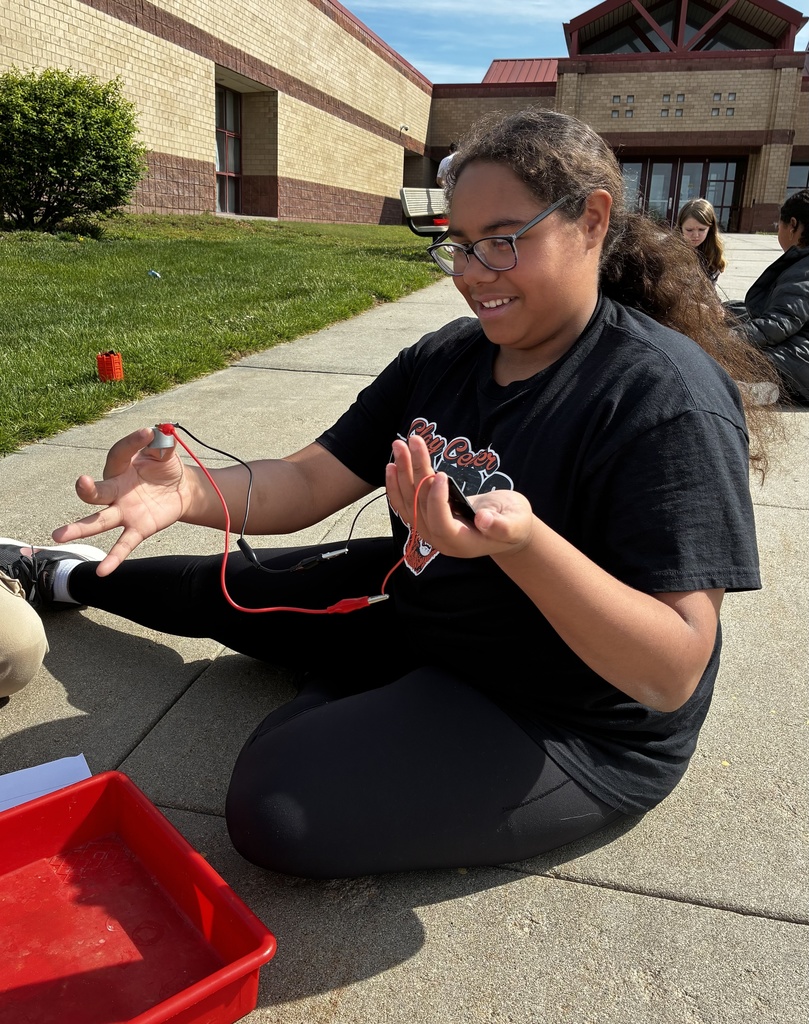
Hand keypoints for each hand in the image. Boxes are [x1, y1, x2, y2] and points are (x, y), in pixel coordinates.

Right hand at [51, 427, 190, 574]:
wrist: (181, 490)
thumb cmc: (165, 467)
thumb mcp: (165, 453)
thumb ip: (162, 446)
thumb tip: (161, 434)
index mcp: (122, 467)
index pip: (120, 454)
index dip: (132, 443)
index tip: (148, 433)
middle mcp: (116, 490)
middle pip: (97, 492)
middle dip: (87, 489)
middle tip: (81, 482)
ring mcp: (124, 511)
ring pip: (99, 521)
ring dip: (79, 528)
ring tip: (59, 536)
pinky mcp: (138, 528)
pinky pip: (123, 545)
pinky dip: (113, 559)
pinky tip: (102, 572)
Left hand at [386, 435, 535, 557]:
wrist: (506, 529)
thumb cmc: (514, 524)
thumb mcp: (515, 524)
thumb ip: (502, 526)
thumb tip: (484, 520)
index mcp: (461, 542)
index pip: (441, 522)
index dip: (438, 500)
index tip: (441, 475)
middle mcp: (439, 539)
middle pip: (420, 506)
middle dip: (415, 472)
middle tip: (412, 442)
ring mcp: (429, 530)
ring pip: (409, 501)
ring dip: (403, 472)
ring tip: (399, 445)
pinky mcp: (426, 518)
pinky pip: (406, 503)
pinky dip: (397, 485)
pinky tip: (392, 466)